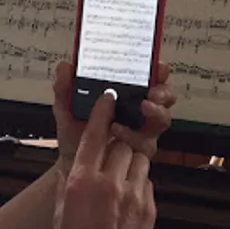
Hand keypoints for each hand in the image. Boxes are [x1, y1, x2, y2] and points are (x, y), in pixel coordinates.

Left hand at [52, 60, 174, 175]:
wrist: (71, 163)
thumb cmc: (74, 132)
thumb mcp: (66, 107)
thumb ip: (64, 87)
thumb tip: (65, 66)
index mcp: (126, 93)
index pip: (149, 77)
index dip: (159, 70)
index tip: (158, 67)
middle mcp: (139, 110)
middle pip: (165, 96)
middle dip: (164, 91)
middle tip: (153, 91)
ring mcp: (143, 130)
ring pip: (162, 119)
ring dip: (156, 111)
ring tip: (142, 107)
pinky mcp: (140, 150)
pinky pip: (145, 142)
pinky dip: (133, 134)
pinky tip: (118, 129)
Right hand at [54, 93, 155, 228]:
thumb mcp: (61, 214)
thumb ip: (67, 185)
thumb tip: (70, 168)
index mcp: (82, 182)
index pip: (96, 135)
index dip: (102, 113)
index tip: (108, 97)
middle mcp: (109, 183)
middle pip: (120, 145)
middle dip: (116, 147)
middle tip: (107, 161)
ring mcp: (133, 194)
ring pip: (137, 160)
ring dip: (128, 164)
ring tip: (117, 183)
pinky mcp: (148, 206)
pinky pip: (145, 182)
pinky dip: (137, 184)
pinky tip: (126, 202)